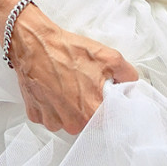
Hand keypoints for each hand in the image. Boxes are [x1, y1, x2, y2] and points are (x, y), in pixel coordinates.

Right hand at [7, 5, 138, 134]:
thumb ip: (127, 75)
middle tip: (83, 85)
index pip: (108, 121)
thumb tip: (132, 85)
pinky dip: (51, 105)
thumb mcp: (109, 57)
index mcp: (92, 111)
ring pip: (67, 121)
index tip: (103, 95)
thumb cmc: (67, 50)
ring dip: (68, 107)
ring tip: (65, 84)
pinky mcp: (35, 115)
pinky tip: (52, 88)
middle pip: (87, 122)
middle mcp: (71, 122)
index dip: (108, 106)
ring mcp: (51, 120)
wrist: (34, 43)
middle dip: (88, 106)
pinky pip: (50, 116)